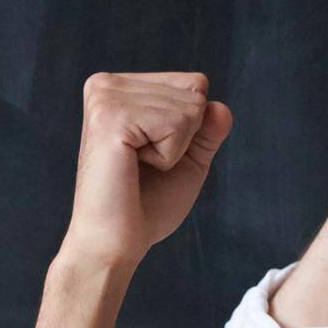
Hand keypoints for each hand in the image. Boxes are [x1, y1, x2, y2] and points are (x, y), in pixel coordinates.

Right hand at [63, 69, 232, 268]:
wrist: (112, 245)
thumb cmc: (143, 207)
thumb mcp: (187, 160)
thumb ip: (208, 130)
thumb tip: (221, 106)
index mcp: (120, 89)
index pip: (193, 83)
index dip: (190, 128)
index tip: (151, 156)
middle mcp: (107, 84)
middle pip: (195, 89)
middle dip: (184, 136)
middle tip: (142, 166)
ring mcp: (106, 96)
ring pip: (190, 106)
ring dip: (174, 148)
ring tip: (135, 168)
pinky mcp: (111, 116)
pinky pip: (179, 122)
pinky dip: (168, 154)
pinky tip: (133, 167)